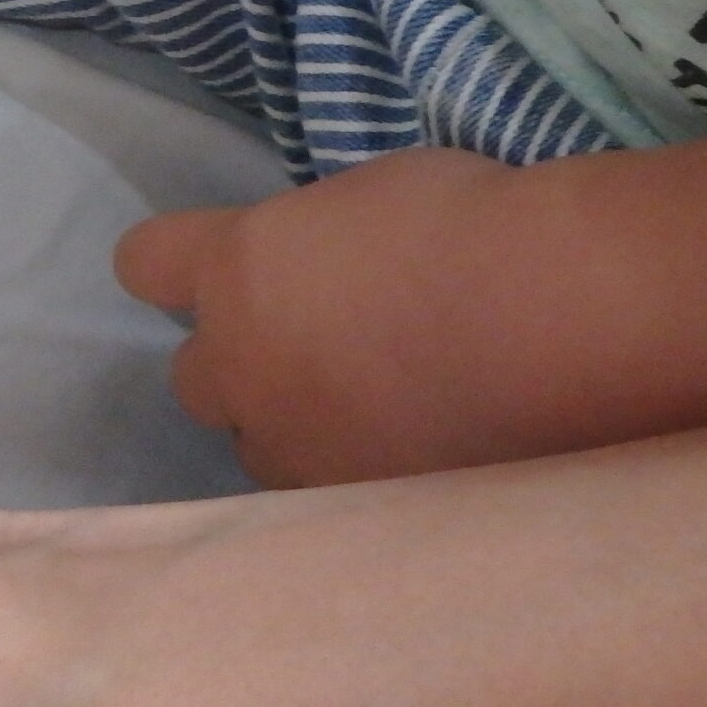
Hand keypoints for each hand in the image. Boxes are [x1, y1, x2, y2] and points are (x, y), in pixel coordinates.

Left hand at [115, 147, 530, 488]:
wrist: (561, 319)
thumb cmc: (473, 227)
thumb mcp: (366, 198)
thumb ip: (314, 244)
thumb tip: (322, 265)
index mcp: (235, 269)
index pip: (144, 264)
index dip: (172, 267)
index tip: (212, 269)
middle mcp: (242, 364)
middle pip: (192, 378)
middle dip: (238, 365)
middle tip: (310, 351)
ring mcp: (295, 445)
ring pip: (256, 450)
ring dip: (291, 430)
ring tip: (368, 414)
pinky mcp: (353, 507)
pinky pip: (323, 498)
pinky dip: (355, 478)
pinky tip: (411, 457)